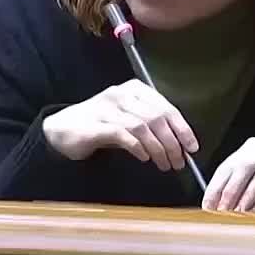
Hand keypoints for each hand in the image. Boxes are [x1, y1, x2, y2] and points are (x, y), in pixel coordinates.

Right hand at [42, 80, 198, 170]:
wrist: (62, 129)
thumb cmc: (100, 125)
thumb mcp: (128, 119)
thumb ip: (151, 126)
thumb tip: (179, 144)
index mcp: (134, 89)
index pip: (166, 107)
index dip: (182, 128)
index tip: (192, 147)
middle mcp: (121, 94)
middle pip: (157, 118)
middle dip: (172, 143)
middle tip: (178, 162)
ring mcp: (107, 108)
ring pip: (142, 127)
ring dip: (158, 149)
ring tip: (164, 165)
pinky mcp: (95, 125)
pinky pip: (123, 135)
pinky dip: (138, 148)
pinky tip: (144, 158)